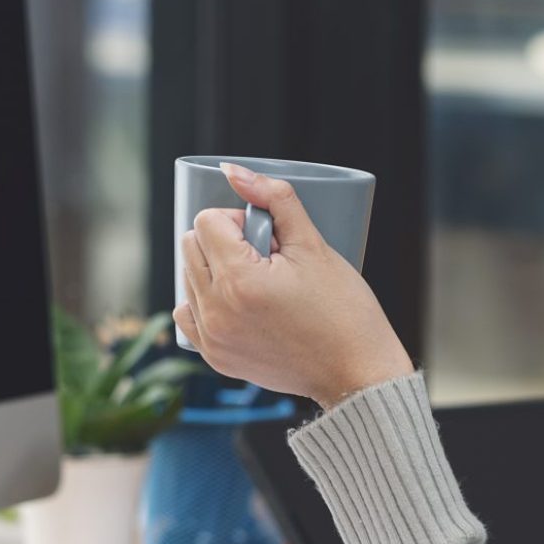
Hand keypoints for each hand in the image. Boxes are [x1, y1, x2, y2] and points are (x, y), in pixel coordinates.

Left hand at [174, 163, 414, 405]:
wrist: (355, 372)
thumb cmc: (344, 310)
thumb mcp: (314, 245)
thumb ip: (275, 199)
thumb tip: (233, 170)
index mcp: (238, 281)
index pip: (207, 222)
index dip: (238, 219)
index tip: (268, 237)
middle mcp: (216, 311)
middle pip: (191, 246)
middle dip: (223, 240)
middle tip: (264, 256)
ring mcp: (213, 339)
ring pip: (188, 278)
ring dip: (214, 269)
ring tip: (258, 282)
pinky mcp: (216, 358)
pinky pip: (188, 315)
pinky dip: (206, 301)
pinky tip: (238, 303)